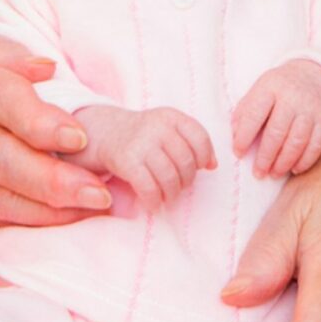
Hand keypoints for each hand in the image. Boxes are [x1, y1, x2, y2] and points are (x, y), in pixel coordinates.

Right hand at [76, 104, 216, 211]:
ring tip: (168, 197)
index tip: (198, 167)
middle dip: (186, 180)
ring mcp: (141, 143)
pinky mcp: (126, 160)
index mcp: (171, 116)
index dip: (204, 158)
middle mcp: (157, 126)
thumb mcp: (169, 129)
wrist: (106, 133)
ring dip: (172, 193)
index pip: (200, 138)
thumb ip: (192, 142)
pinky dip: (154, 201)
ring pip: (170, 177)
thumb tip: (213, 165)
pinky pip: (149, 187)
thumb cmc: (145, 137)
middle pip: (186, 162)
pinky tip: (153, 204)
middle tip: (179, 186)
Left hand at [230, 60, 320, 177]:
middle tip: (258, 172)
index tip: (238, 153)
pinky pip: (316, 145)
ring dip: (284, 162)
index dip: (244, 137)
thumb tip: (235, 136)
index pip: (254, 115)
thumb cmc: (279, 89)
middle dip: (266, 157)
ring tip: (274, 173)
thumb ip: (245, 111)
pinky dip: (305, 161)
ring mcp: (310, 109)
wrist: (313, 77)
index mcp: (270, 87)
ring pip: (297, 141)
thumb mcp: (259, 90)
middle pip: (277, 132)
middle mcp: (292, 98)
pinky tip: (295, 169)